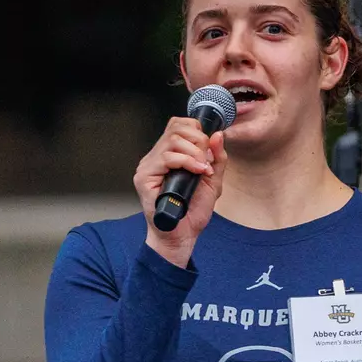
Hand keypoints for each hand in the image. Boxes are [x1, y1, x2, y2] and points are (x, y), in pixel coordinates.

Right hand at [134, 117, 227, 267]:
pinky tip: (197, 172)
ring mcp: (148, 166)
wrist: (183, 236)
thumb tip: (218, 135)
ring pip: (171, 140)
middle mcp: (156, 157)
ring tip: (202, 169)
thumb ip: (217, 159)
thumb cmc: (192, 212)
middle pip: (175, 128)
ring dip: (194, 152)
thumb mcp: (212, 182)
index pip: (179, 125)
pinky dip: (186, 162)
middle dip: (198, 140)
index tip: (209, 150)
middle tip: (207, 161)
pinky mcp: (144, 177)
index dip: (197, 131)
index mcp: (169, 155)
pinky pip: (166, 157)